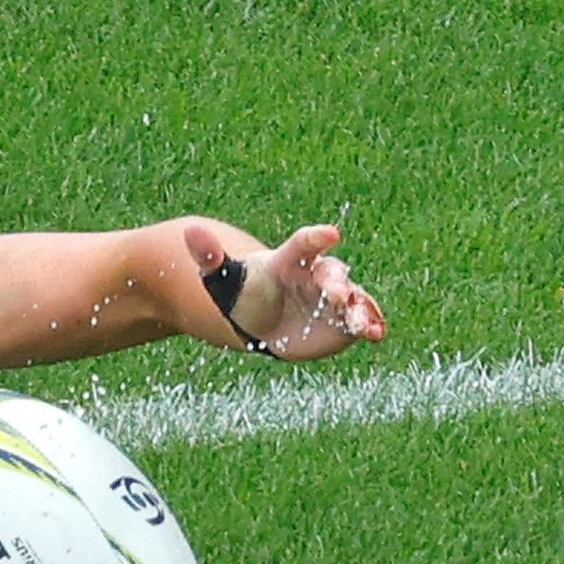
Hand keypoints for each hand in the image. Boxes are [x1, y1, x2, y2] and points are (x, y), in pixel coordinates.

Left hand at [185, 220, 388, 360]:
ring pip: (353, 298)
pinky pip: (361, 319)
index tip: (331, 233)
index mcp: (289, 260)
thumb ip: (209, 255)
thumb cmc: (242, 292)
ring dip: (361, 308)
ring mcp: (334, 298)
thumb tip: (189, 230)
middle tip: (338, 295)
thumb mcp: (221, 276)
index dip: (316, 238)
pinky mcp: (344, 320)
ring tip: (365, 324)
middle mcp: (316, 276)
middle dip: (338, 282)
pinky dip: (370, 323)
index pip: (303, 244)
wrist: (259, 320)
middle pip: (332, 273)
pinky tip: (375, 332)